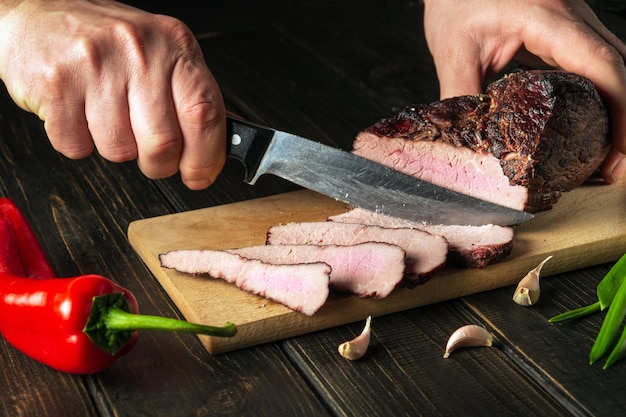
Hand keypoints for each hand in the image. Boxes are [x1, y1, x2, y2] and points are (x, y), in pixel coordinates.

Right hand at [0, 0, 225, 189]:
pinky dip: (79, 143)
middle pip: (163, 143)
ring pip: (120, 150)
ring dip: (116, 149)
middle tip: (152, 158)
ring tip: (107, 117)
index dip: (206, 157)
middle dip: (158, 165)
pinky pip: (77, 146)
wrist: (37, 17)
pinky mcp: (58, 83)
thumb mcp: (160, 56)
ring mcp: (96, 64)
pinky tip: (80, 114)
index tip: (200, 175)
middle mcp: (139, 50)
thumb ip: (190, 97)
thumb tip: (220, 146)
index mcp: (174, 44)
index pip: (205, 113)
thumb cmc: (106, 44)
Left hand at [423, 0, 625, 182]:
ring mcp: (574, 19)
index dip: (620, 108)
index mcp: (546, 17)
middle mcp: (570, 14)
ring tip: (610, 151)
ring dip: (618, 105)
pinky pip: (598, 58)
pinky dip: (604, 91)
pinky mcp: (568, 27)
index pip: (599, 63)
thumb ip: (461, 96)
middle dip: (625, 116)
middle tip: (617, 165)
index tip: (621, 148)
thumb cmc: (454, 1)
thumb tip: (468, 141)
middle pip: (618, 64)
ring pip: (614, 61)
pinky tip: (595, 121)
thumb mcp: (452, 50)